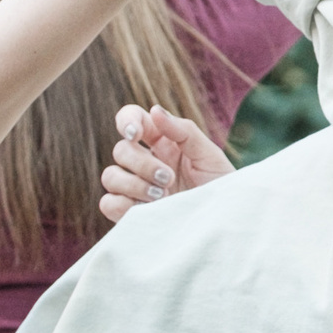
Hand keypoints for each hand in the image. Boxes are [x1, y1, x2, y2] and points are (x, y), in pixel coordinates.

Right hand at [101, 105, 234, 222]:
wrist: (224, 221)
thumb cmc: (219, 185)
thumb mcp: (209, 155)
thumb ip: (184, 131)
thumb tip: (155, 110)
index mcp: (161, 141)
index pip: (131, 119)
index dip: (126, 121)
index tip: (135, 134)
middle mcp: (144, 162)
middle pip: (120, 150)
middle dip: (143, 164)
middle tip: (169, 179)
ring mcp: (135, 188)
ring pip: (110, 176)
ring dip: (135, 185)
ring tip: (162, 197)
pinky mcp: (130, 213)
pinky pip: (108, 203)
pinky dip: (124, 205)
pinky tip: (148, 210)